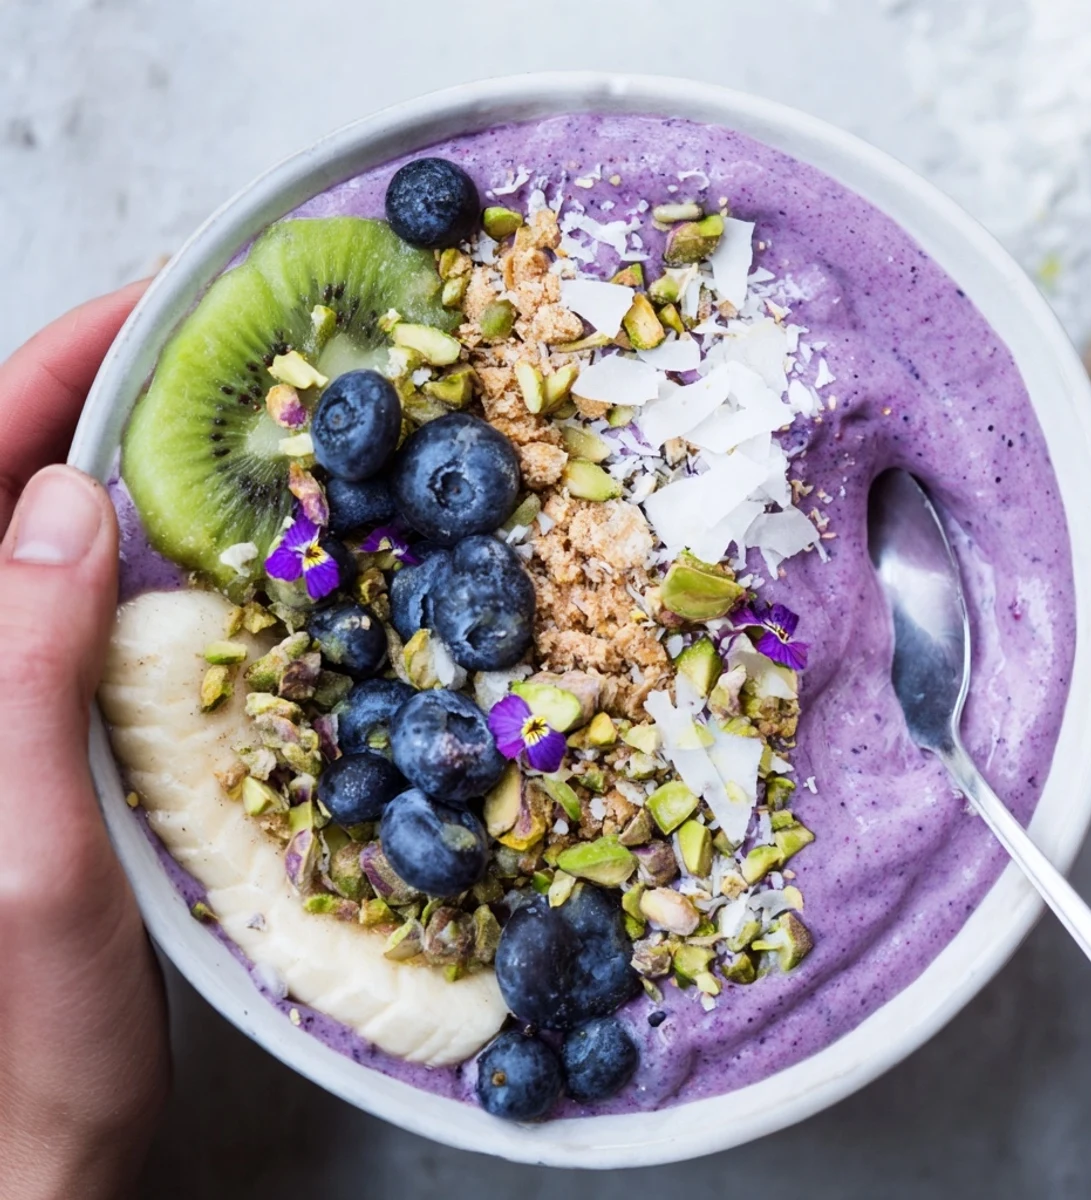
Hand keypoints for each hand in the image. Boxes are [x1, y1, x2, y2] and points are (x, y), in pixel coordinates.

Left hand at [0, 284, 168, 1199]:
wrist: (33, 1153)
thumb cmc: (19, 1038)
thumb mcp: (25, 859)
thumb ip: (20, 675)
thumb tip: (62, 502)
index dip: (49, 372)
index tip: (153, 305)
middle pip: (11, 489)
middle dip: (105, 398)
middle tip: (217, 344)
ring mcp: (6, 701)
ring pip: (61, 545)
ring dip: (142, 470)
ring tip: (240, 420)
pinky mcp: (53, 740)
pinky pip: (102, 615)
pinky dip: (164, 561)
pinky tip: (233, 548)